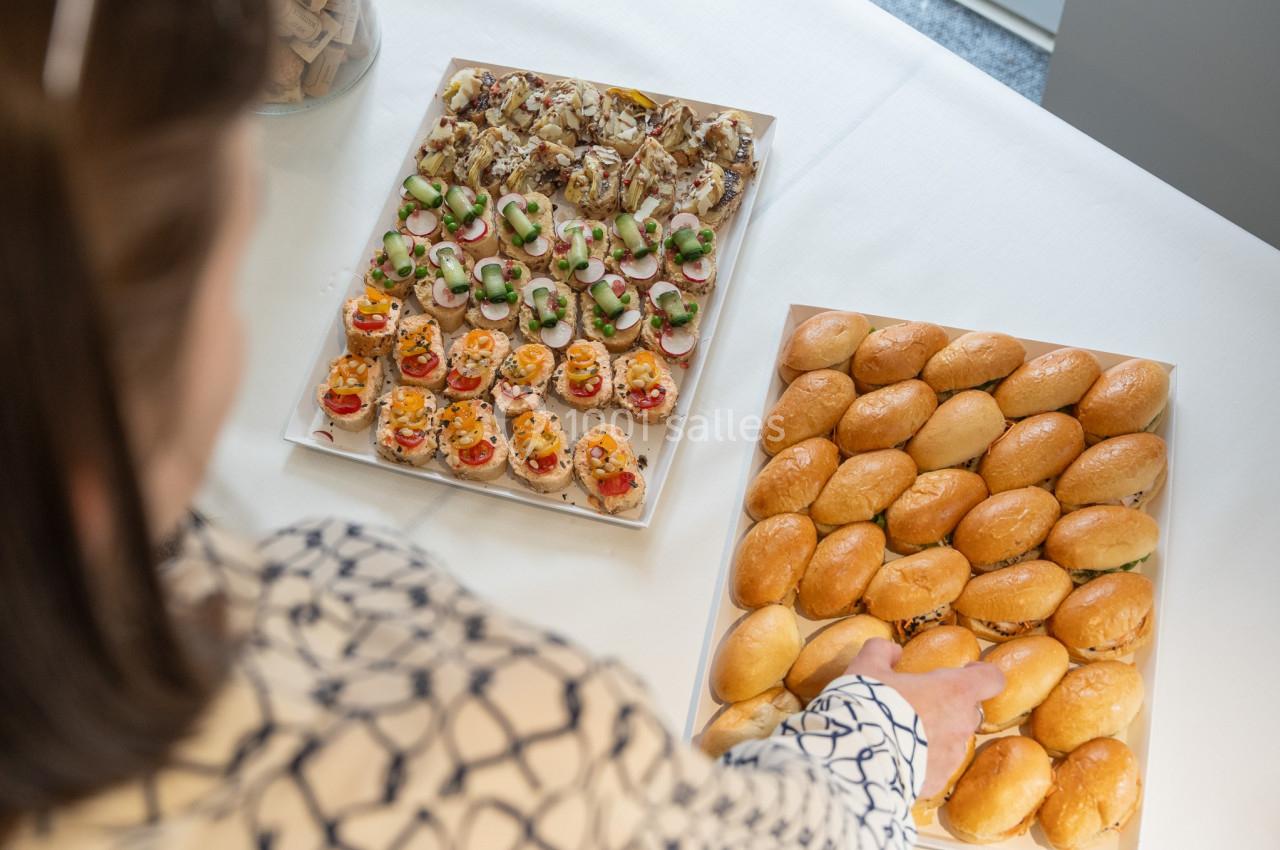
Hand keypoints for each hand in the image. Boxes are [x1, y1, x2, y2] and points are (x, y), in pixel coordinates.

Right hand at [845, 638, 1003, 799]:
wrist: (858, 756)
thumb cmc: (869, 705)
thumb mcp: (867, 667)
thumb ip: (882, 651)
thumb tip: (893, 650)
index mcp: (953, 691)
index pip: (991, 679)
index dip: (982, 673)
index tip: (966, 671)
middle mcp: (961, 724)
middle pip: (970, 710)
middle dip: (950, 704)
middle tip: (920, 702)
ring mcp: (952, 756)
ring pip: (954, 740)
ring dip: (937, 733)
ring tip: (904, 733)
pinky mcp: (938, 780)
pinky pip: (937, 765)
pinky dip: (924, 759)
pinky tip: (898, 755)